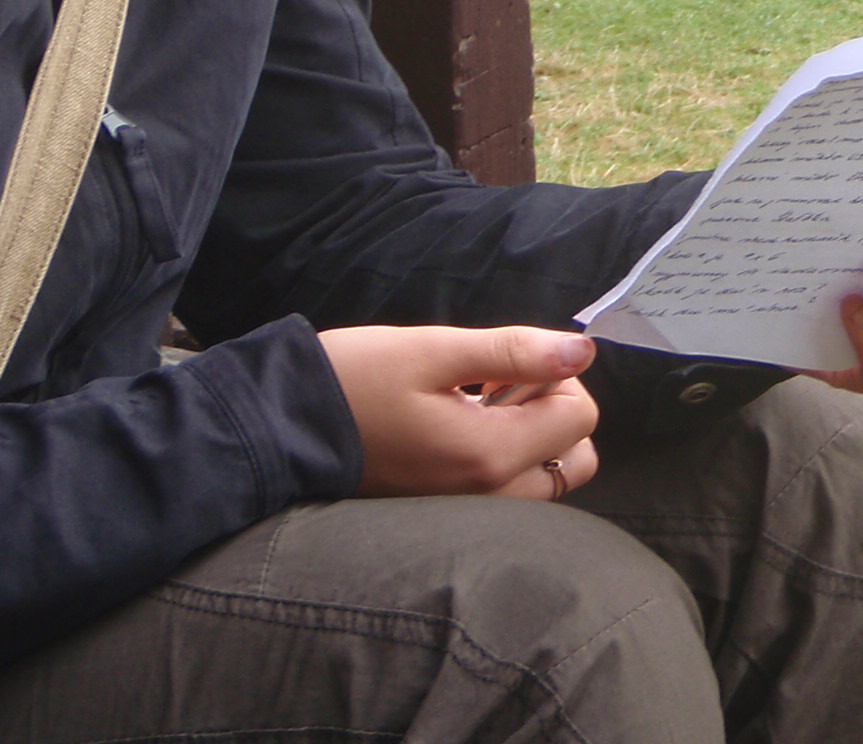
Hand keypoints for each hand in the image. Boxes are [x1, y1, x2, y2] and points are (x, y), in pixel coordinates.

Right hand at [319, 325, 600, 498]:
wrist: (278, 429)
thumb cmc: (353, 381)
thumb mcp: (433, 351)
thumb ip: (514, 351)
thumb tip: (583, 351)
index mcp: (489, 456)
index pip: (580, 417)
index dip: (558, 377)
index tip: (507, 365)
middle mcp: (487, 497)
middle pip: (575, 458)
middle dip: (553, 410)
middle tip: (498, 384)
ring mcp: (466, 512)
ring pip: (545, 477)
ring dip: (531, 435)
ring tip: (477, 402)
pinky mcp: (445, 512)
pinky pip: (508, 491)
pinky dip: (503, 456)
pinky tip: (458, 425)